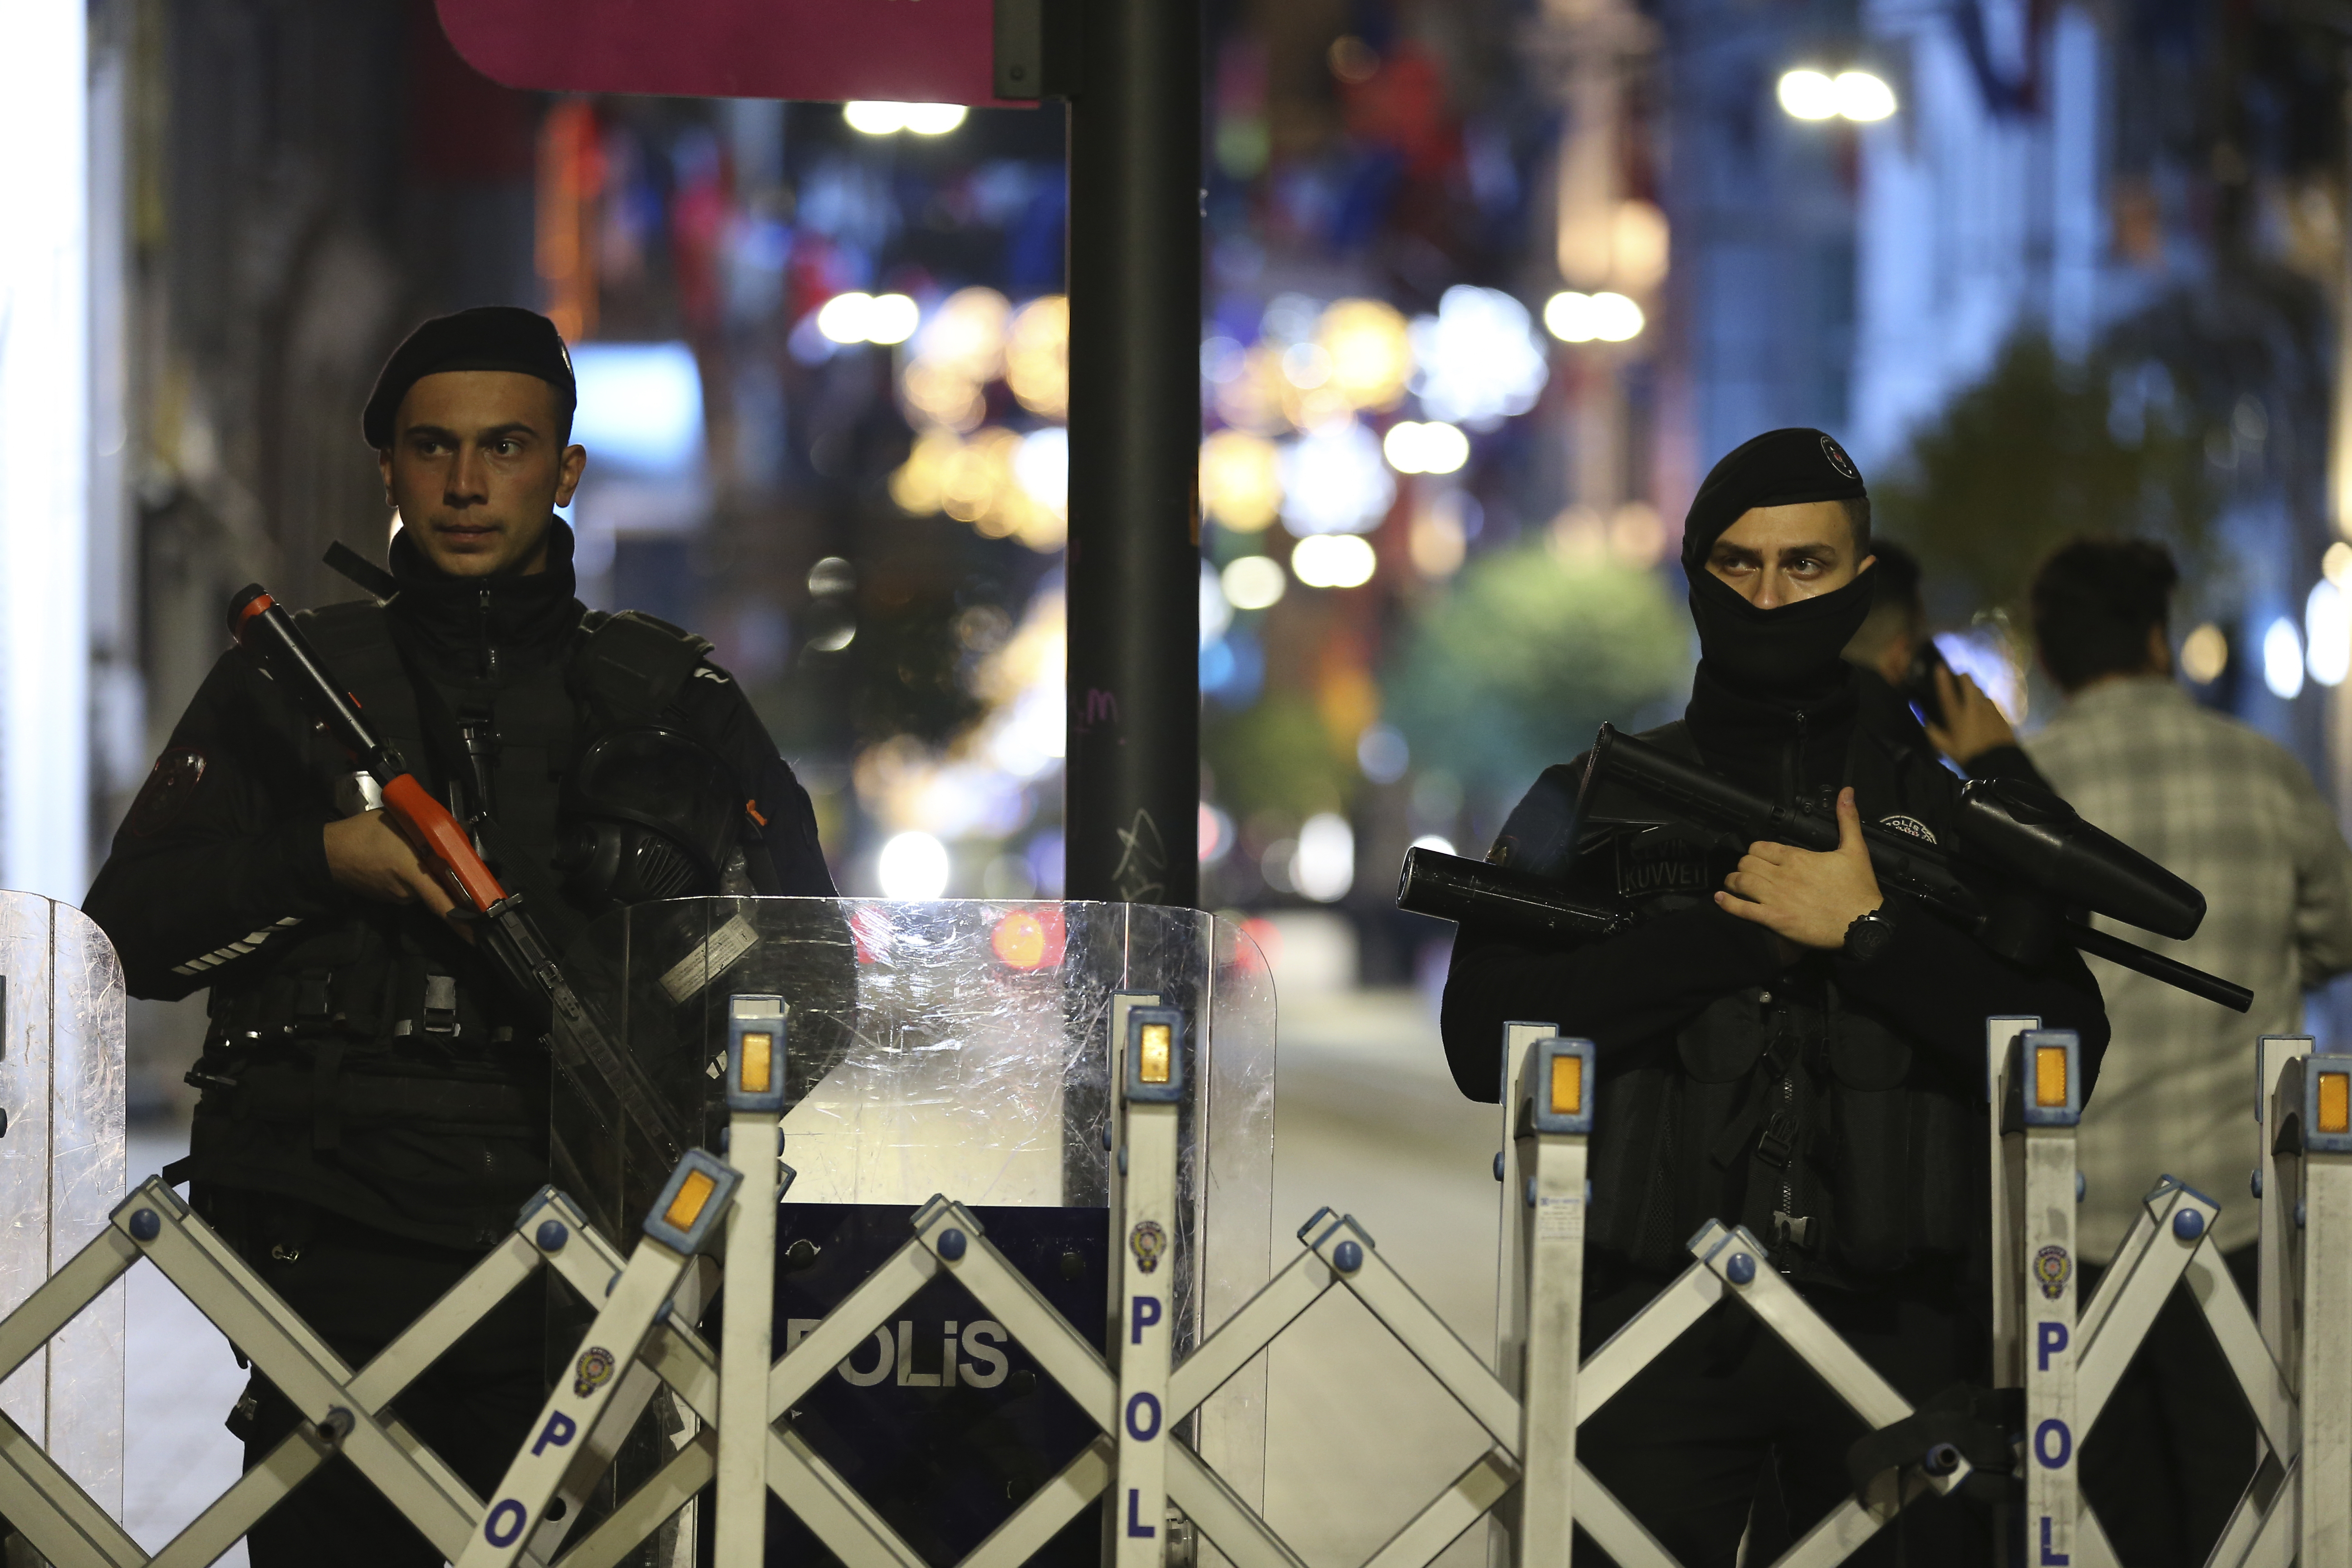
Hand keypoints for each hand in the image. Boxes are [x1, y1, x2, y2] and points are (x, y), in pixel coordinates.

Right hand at [324, 811, 458, 920]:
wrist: (327, 853)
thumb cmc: (364, 834)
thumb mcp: (400, 821)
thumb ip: (431, 828)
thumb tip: (461, 830)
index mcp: (413, 874)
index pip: (443, 902)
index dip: (463, 920)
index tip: (479, 931)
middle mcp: (408, 893)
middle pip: (440, 892)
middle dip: (453, 884)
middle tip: (462, 868)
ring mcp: (398, 898)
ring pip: (425, 889)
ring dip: (431, 877)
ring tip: (424, 854)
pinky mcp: (389, 899)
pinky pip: (411, 889)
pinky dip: (416, 878)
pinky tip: (407, 862)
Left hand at [1715, 787, 1883, 952]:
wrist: (1862, 924)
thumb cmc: (1858, 890)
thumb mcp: (1855, 849)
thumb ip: (1846, 819)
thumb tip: (1846, 792)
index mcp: (1797, 857)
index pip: (1761, 847)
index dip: (1755, 850)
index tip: (1757, 856)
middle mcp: (1782, 875)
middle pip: (1747, 863)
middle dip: (1743, 865)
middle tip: (1745, 871)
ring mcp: (1776, 898)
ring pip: (1741, 882)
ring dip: (1733, 881)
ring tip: (1732, 883)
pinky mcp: (1775, 919)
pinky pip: (1743, 909)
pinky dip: (1728, 903)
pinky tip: (1721, 899)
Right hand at [1925, 665, 2016, 766]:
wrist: (1999, 761)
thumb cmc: (1968, 755)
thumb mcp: (1946, 748)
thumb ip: (1934, 733)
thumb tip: (1925, 722)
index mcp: (1957, 715)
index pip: (1947, 692)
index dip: (1942, 679)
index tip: (1939, 667)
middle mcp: (1973, 707)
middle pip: (1968, 683)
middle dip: (1963, 677)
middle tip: (1959, 678)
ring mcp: (1989, 708)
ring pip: (1980, 691)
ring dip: (1974, 690)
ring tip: (1971, 695)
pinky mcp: (2000, 713)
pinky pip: (1990, 702)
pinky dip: (1984, 702)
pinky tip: (1983, 709)